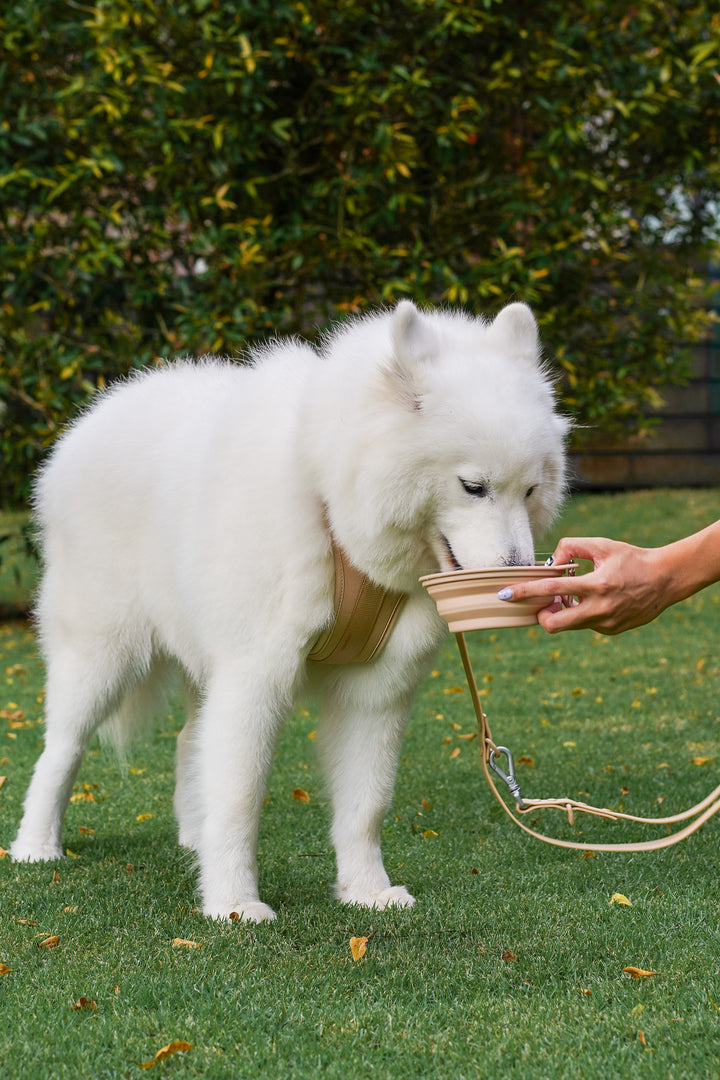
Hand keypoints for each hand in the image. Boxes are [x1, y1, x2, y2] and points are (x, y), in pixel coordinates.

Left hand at [499, 537, 670, 634]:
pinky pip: (585, 624)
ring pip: (569, 624)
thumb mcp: (601, 545)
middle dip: (541, 615)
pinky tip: (595, 600)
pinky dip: (582, 613)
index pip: (552, 589)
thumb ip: (571, 547)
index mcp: (596, 585)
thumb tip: (550, 563)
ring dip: (563, 610)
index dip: (525, 593)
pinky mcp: (610, 631)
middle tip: (543, 602)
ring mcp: (605, 624)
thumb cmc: (630, 559)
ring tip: (573, 594)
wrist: (665, 580)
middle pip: (554, 624)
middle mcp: (600, 609)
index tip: (504, 595)